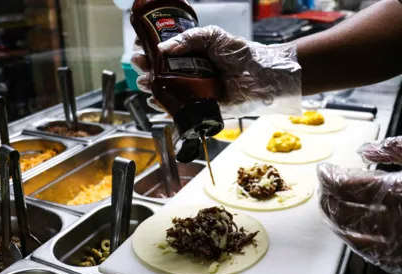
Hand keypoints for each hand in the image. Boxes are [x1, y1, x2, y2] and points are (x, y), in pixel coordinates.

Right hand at [131, 26, 301, 117]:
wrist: (260, 76)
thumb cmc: (241, 54)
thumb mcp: (212, 36)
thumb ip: (188, 38)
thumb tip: (163, 47)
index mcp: (191, 55)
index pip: (164, 54)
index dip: (149, 51)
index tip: (140, 49)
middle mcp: (189, 73)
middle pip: (159, 72)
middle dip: (146, 69)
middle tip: (141, 64)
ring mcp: (193, 91)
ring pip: (165, 91)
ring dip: (151, 87)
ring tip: (146, 82)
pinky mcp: (198, 107)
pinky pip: (177, 108)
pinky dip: (164, 106)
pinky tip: (156, 101)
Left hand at [317, 136, 401, 273]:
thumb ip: (396, 149)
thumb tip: (365, 150)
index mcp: (400, 192)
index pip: (342, 185)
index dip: (327, 176)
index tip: (324, 170)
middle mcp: (395, 223)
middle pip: (339, 211)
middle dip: (326, 196)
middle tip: (325, 187)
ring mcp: (400, 247)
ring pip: (348, 235)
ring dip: (335, 218)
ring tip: (333, 206)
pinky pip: (368, 253)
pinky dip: (354, 239)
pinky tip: (354, 229)